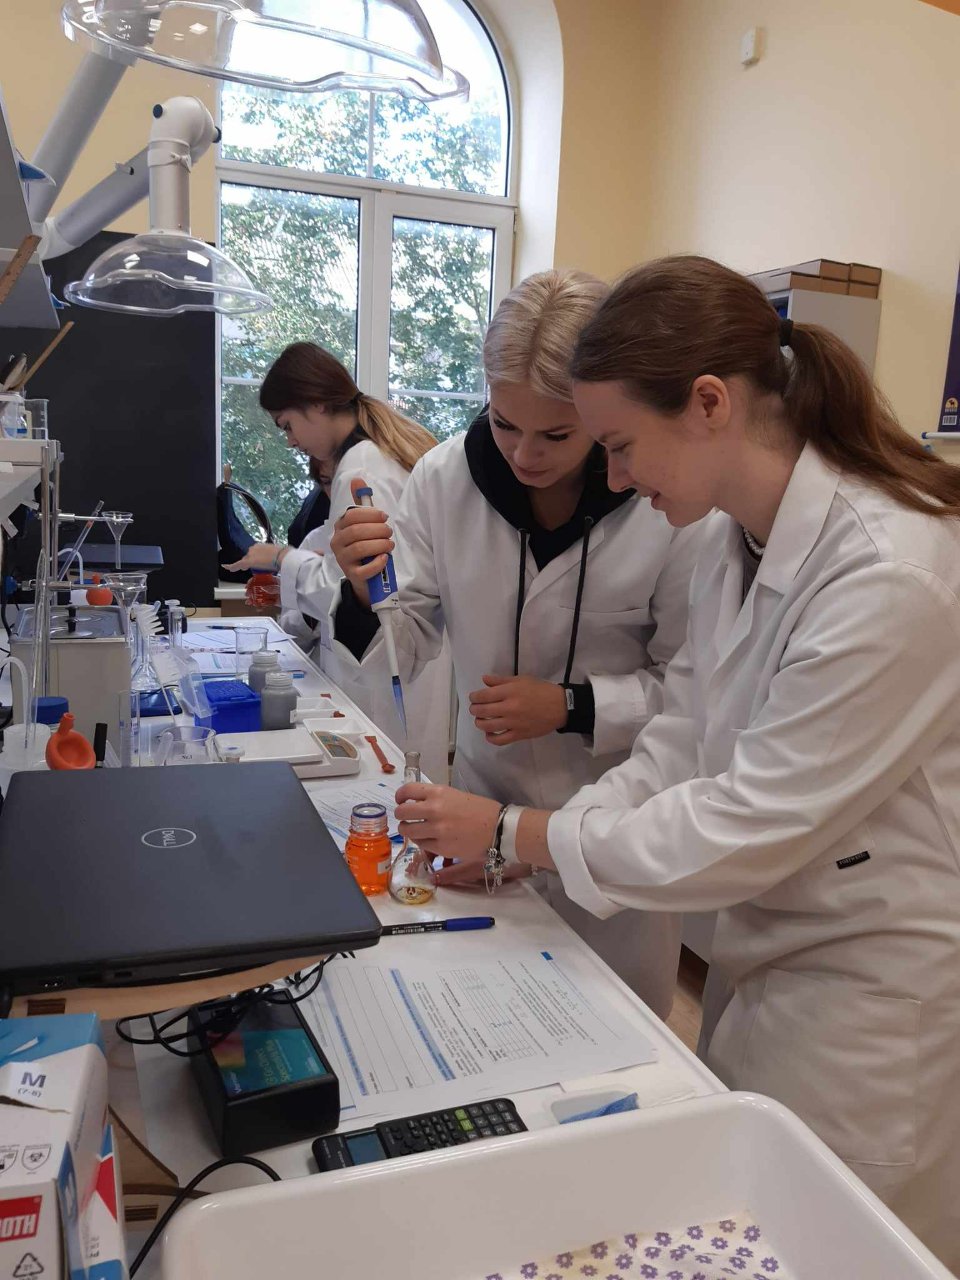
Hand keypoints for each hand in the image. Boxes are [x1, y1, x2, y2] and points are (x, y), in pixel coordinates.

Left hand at [223, 543, 286, 572]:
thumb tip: (280, 558)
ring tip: (237, 568)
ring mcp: (251, 554)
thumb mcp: (279, 554)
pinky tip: (226, 567)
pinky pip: (237, 564)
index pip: (253, 552)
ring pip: (244, 561)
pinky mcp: (248, 561)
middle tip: (250, 568)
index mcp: (261, 545)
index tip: (255, 561)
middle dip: (248, 562)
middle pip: (248, 557)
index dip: (253, 557)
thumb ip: (276, 555)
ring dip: (243, 565)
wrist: (282, 556)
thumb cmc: (284, 555)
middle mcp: (254, 548)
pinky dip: (231, 566)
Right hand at [330, 476, 393, 607]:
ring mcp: (343, 559)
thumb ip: (360, 503)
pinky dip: (378, 562)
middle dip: (378, 529)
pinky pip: (365, 569)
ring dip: (380, 544)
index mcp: (340, 527)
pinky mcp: (352, 575)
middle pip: (356, 531)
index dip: (370, 514)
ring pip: (361, 548)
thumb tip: (357, 479)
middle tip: (389, 532)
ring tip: (389, 544)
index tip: (384, 517)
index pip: (351, 515)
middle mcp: (337, 542)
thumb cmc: (364, 545)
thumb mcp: (362, 523)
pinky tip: (385, 558)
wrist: (364, 575)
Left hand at [395, 783, 500, 871]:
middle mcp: (434, 809)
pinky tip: (431, 839)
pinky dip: (423, 842)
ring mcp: (436, 830)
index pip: (407, 791)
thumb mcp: (455, 795)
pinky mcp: (441, 847)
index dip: (400, 796)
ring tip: (416, 831)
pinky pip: (421, 845)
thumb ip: (435, 799)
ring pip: (407, 831)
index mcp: (438, 792)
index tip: (401, 801)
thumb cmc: (480, 809)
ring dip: (409, 831)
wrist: (498, 828)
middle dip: (401, 816)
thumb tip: (416, 804)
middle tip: (407, 819)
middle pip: (402, 812)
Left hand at [468, 675, 567, 745]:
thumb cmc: (540, 690)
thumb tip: (484, 680)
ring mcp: (514, 723)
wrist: (560, 706)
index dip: (474, 697)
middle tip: (475, 708)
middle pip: (482, 711)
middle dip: (474, 709)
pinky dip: (490, 738)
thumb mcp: (521, 680)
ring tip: (480, 720)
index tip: (473, 698)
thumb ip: (501, 680)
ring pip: (488, 726)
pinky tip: (489, 733)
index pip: (483, 696)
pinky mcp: (519, 734)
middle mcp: (509, 707)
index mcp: (510, 692)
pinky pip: (499, 740)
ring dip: (479, 723)